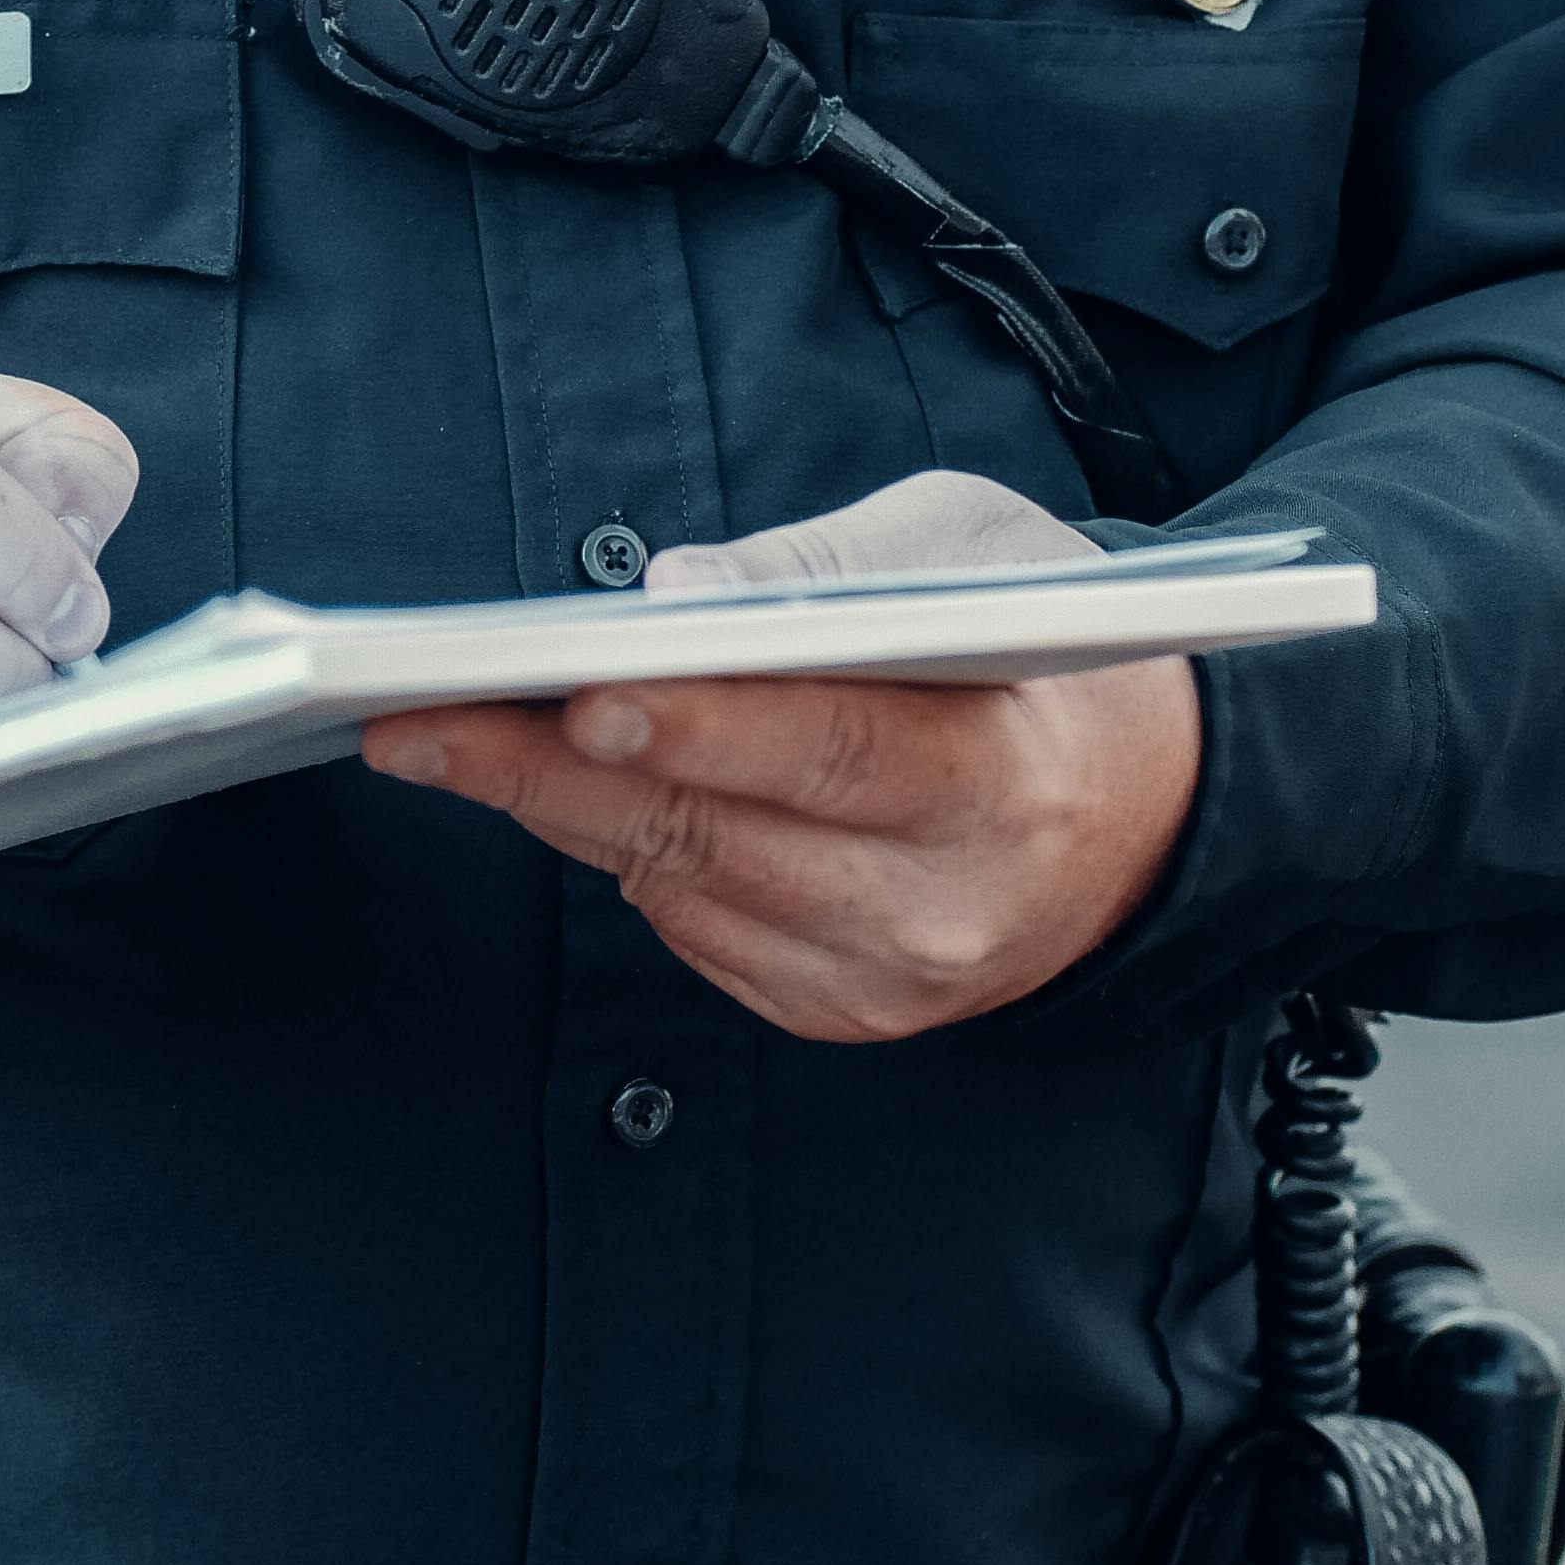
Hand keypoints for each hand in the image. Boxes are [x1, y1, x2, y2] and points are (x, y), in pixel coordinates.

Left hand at [362, 471, 1198, 1042]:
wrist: (1145, 809)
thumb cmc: (1047, 653)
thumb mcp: (973, 553)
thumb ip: (826, 570)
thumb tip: (668, 596)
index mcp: (1006, 776)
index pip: (838, 753)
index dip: (704, 728)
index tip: (581, 693)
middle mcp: (946, 905)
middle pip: (719, 837)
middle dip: (552, 771)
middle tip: (420, 717)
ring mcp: (887, 978)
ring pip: (679, 886)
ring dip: (553, 807)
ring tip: (441, 731)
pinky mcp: (835, 1010)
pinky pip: (689, 927)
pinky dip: (622, 848)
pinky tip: (567, 786)